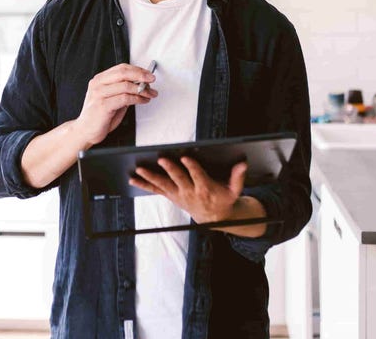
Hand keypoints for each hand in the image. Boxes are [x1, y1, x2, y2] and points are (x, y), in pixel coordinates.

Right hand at [74, 63, 156, 147]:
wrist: (85, 130)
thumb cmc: (99, 115)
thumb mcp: (111, 98)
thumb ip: (123, 90)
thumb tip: (140, 84)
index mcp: (99, 80)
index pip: (121, 68)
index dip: (137, 70)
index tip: (148, 74)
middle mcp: (98, 84)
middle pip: (123, 73)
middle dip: (141, 75)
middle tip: (151, 80)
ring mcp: (99, 94)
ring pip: (126, 86)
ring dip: (142, 89)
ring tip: (149, 94)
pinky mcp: (103, 105)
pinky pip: (125, 98)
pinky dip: (137, 99)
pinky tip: (142, 101)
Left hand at [130, 156, 247, 225]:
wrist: (214, 218)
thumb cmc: (224, 200)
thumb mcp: (235, 190)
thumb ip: (238, 177)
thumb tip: (242, 164)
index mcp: (205, 188)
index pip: (198, 176)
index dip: (192, 167)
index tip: (185, 158)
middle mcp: (189, 192)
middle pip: (178, 179)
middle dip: (170, 170)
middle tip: (162, 160)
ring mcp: (178, 195)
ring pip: (163, 185)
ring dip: (151, 178)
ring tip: (140, 170)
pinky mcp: (172, 196)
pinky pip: (156, 190)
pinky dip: (144, 185)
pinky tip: (133, 179)